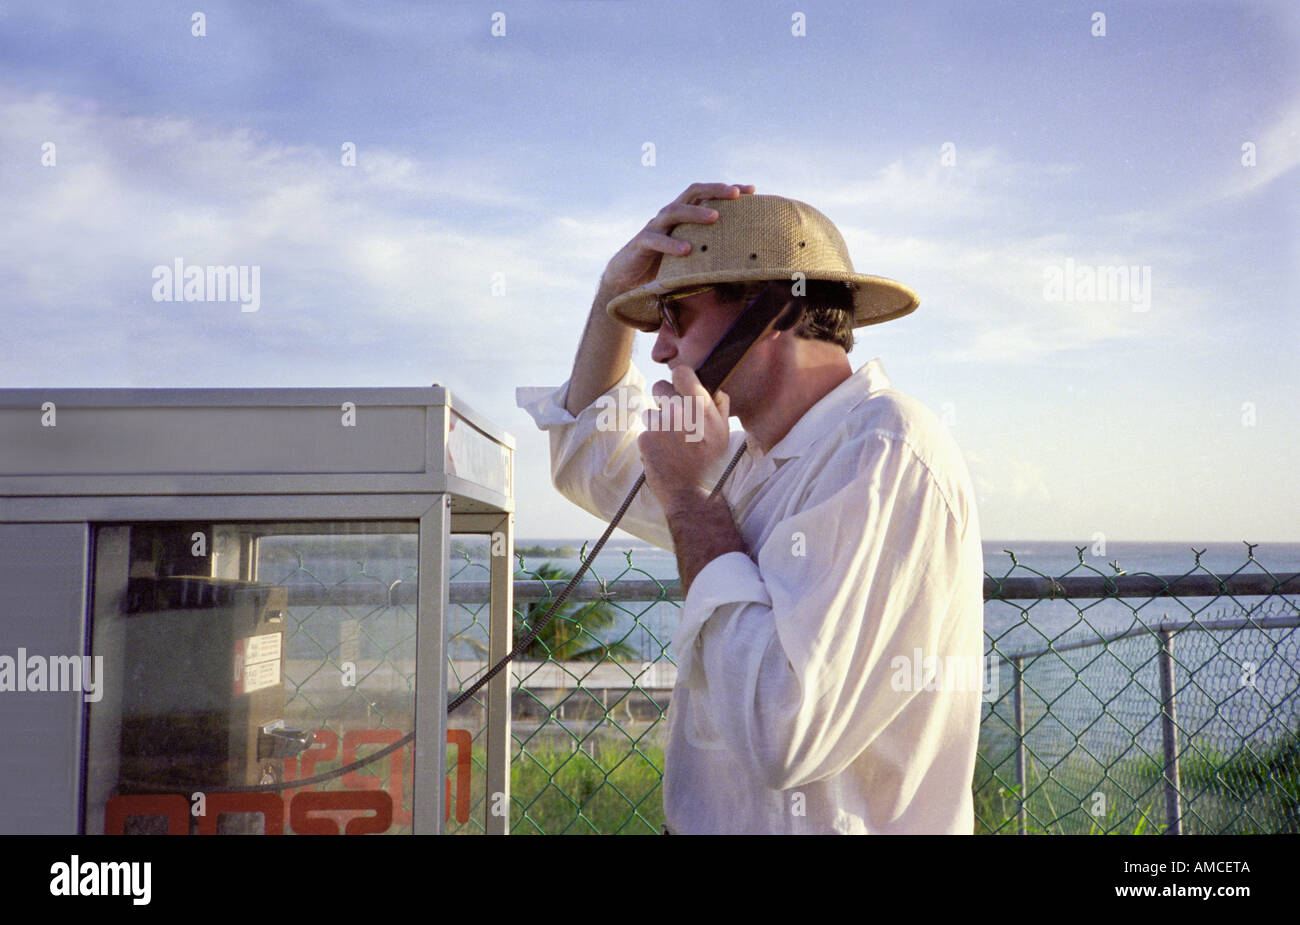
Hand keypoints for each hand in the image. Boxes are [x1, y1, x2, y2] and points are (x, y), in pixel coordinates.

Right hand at [600, 182, 755, 296]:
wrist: (628, 278)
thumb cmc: (664, 265)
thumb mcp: (691, 255)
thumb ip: (709, 249)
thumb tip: (744, 258)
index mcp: (683, 214)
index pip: (706, 194)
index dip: (727, 189)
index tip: (752, 189)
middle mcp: (669, 215)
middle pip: (692, 193)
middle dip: (715, 190)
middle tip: (736, 194)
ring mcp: (655, 227)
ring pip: (675, 212)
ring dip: (696, 213)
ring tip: (715, 217)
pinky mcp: (642, 243)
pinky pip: (656, 240)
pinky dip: (672, 244)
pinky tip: (687, 250)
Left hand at [637, 365, 732, 513]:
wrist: (689, 491)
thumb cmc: (709, 462)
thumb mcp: (724, 433)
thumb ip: (719, 406)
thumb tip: (712, 388)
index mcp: (700, 406)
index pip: (681, 371)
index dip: (680, 378)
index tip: (682, 386)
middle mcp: (678, 411)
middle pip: (659, 388)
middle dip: (666, 401)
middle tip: (676, 421)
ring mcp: (660, 424)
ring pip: (650, 411)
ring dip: (658, 422)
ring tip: (671, 442)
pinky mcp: (645, 438)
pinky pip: (645, 430)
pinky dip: (652, 440)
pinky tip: (663, 453)